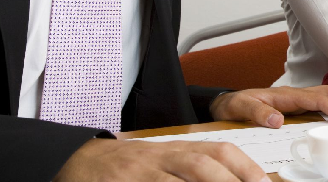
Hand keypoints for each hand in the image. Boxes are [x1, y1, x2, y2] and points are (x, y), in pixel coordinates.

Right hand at [55, 138, 267, 181]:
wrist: (83, 161)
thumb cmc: (134, 166)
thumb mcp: (168, 161)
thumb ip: (196, 171)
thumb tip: (239, 178)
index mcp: (180, 148)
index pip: (220, 150)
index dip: (244, 166)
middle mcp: (164, 156)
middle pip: (202, 163)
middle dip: (230, 179)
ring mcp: (142, 173)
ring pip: (177, 179)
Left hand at [209, 85, 327, 127]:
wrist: (227, 102)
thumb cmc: (234, 105)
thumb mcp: (241, 109)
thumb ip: (258, 113)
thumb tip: (279, 120)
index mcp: (286, 95)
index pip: (319, 99)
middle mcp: (295, 94)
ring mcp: (296, 98)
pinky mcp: (296, 103)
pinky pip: (321, 102)